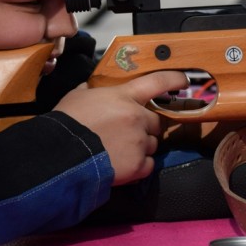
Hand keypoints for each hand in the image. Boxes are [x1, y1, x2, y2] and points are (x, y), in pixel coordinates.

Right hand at [54, 71, 188, 185]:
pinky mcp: (138, 165)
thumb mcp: (76, 96)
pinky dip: (139, 166)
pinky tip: (122, 164)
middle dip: (145, 126)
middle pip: (155, 121)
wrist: (61, 154)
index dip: (174, 80)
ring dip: (141, 146)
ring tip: (119, 150)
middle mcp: (137, 117)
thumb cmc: (67, 123)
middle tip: (128, 132)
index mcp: (124, 97)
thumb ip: (90, 91)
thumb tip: (90, 89)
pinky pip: (149, 165)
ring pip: (152, 144)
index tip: (184, 81)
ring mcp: (139, 141)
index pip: (157, 82)